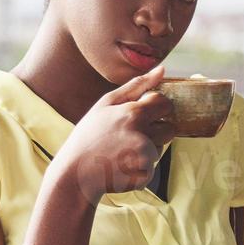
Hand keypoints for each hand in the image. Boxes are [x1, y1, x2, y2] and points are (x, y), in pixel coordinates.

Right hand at [55, 61, 178, 204]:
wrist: (74, 174)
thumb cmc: (88, 135)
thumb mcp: (105, 104)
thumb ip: (136, 86)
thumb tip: (162, 69)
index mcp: (134, 113)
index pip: (165, 103)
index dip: (155, 108)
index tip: (141, 115)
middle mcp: (142, 135)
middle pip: (170, 129)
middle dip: (156, 131)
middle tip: (130, 136)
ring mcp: (144, 157)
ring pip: (159, 148)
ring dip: (146, 150)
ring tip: (120, 152)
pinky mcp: (145, 175)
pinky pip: (152, 167)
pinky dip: (140, 168)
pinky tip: (120, 166)